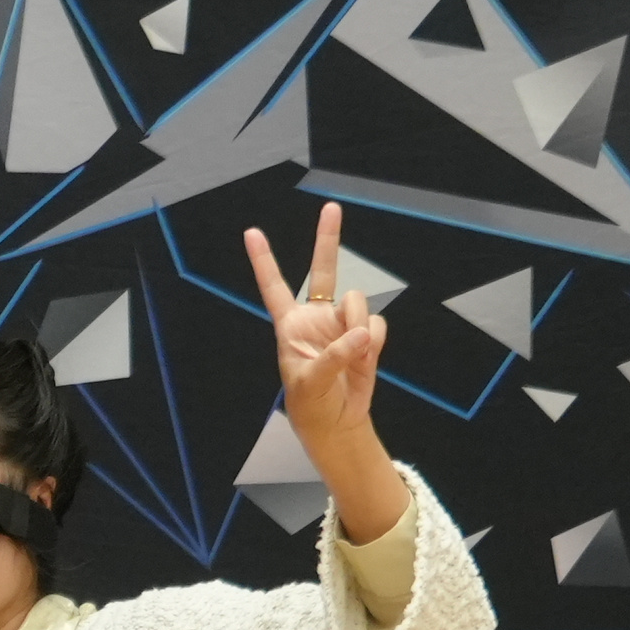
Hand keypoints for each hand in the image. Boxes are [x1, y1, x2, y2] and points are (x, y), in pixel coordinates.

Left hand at [244, 201, 404, 538]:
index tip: (252, 233)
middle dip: (327, 238)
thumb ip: (336, 355)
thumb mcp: (312, 383)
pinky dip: (374, 344)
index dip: (264, 261)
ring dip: (357, 327)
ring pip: (358, 303)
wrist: (337, 421)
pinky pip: (377, 326)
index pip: (275, 287)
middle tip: (331, 208)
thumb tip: (363, 334)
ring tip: (351, 357)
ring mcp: (342, 324)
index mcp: (290, 325)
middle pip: (323, 271)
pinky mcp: (366, 335)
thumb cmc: (311, 404)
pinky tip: (364, 361)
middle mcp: (316, 317)